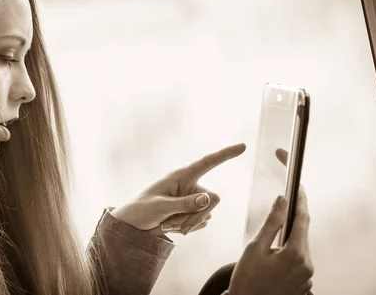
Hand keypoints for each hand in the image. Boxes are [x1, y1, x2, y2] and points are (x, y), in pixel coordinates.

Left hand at [111, 143, 245, 235]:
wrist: (132, 226)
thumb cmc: (141, 209)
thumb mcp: (160, 206)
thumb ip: (184, 204)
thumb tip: (208, 200)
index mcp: (181, 175)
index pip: (208, 162)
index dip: (226, 154)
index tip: (243, 147)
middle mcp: (190, 185)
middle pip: (213, 199)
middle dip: (198, 215)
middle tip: (180, 228)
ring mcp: (192, 200)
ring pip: (207, 213)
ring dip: (188, 223)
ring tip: (166, 223)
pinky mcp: (191, 212)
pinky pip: (202, 222)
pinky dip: (188, 228)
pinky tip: (170, 226)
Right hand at [228, 146, 313, 294]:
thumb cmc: (247, 281)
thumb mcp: (254, 248)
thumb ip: (271, 222)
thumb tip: (281, 201)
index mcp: (295, 254)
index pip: (303, 219)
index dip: (301, 200)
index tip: (300, 186)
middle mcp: (307, 265)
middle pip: (302, 234)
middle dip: (289, 224)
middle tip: (276, 218)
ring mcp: (307, 277)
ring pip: (299, 248)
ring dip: (286, 243)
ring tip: (265, 254)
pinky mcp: (304, 285)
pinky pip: (298, 263)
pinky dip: (287, 257)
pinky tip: (271, 265)